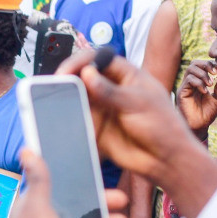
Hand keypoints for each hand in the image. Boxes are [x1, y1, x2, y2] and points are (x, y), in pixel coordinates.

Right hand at [56, 50, 205, 186]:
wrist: (163, 159)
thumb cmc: (161, 126)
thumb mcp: (138, 103)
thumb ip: (110, 91)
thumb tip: (86, 74)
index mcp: (126, 74)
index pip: (98, 59)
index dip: (80, 61)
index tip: (66, 72)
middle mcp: (111, 88)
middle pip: (83, 76)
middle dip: (68, 79)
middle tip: (54, 87)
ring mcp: (101, 107)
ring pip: (77, 96)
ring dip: (65, 98)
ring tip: (54, 103)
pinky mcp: (94, 125)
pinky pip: (76, 118)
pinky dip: (67, 117)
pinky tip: (62, 119)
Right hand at [177, 60, 216, 135]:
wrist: (199, 126)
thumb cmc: (207, 114)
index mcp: (199, 82)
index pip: (202, 66)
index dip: (211, 65)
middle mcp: (191, 83)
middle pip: (194, 63)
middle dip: (206, 65)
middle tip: (215, 72)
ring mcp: (185, 87)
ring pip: (191, 69)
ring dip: (203, 74)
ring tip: (210, 84)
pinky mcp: (182, 92)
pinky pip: (189, 80)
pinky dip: (198, 83)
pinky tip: (205, 92)